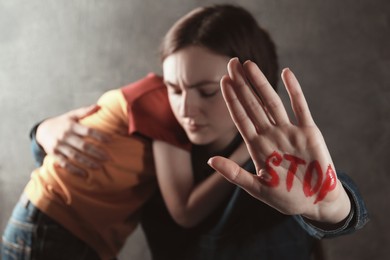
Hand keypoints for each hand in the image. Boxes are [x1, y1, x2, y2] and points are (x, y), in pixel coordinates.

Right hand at [36, 105, 109, 175]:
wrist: (42, 130)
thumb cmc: (62, 122)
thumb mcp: (72, 115)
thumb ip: (85, 111)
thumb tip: (99, 106)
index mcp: (71, 125)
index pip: (88, 131)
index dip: (100, 136)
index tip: (111, 140)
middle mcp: (64, 135)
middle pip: (83, 146)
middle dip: (96, 152)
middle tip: (108, 158)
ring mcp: (58, 146)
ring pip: (75, 156)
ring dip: (87, 162)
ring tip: (99, 167)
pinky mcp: (54, 155)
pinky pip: (65, 164)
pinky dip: (74, 170)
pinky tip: (84, 175)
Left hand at [208, 58, 350, 223]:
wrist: (315, 202)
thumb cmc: (285, 197)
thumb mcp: (257, 188)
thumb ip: (234, 174)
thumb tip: (210, 161)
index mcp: (257, 146)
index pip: (240, 118)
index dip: (232, 100)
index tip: (223, 81)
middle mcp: (271, 134)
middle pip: (252, 104)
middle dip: (241, 85)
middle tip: (231, 62)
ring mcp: (289, 131)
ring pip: (272, 102)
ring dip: (261, 83)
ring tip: (249, 64)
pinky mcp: (309, 132)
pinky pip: (301, 107)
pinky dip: (294, 91)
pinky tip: (286, 74)